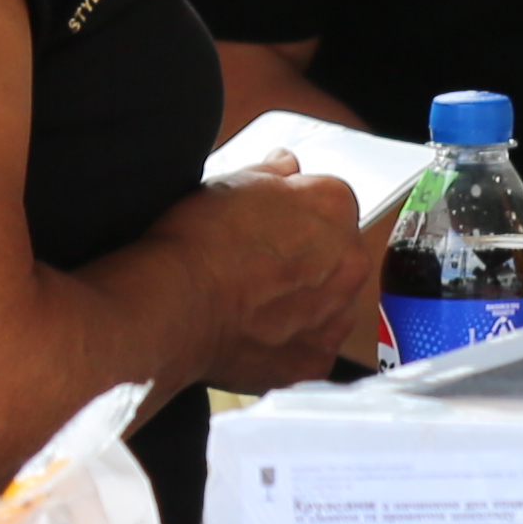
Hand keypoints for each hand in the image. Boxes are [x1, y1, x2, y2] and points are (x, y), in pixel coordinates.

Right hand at [152, 163, 383, 388]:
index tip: (269, 230)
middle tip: (257, 269)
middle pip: (338, 254)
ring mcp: (336, 314)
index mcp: (335, 206)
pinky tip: (254, 336)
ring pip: (330, 302)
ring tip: (253, 305)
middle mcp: (349, 260)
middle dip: (307, 260)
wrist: (173, 309)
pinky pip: (311, 347)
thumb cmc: (197, 243)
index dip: (296, 216)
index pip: (330, 205)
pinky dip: (289, 345)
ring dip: (304, 303)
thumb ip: (273, 174)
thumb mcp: (233, 183)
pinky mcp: (317, 359)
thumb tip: (286, 165)